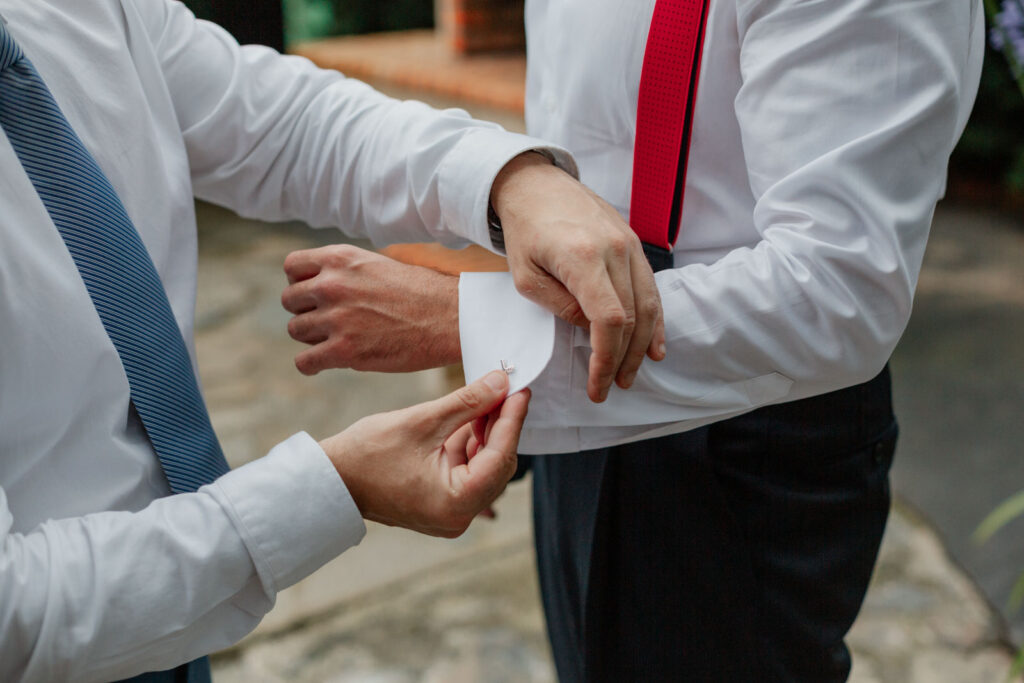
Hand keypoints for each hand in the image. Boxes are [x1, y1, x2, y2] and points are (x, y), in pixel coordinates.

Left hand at [281, 245, 460, 373]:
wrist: (451, 318)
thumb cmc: (422, 293)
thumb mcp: (379, 265)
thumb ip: (346, 272)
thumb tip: (320, 284)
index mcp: (340, 258)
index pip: (291, 267)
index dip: (300, 282)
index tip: (315, 295)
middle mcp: (332, 285)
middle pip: (290, 300)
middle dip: (306, 311)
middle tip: (330, 322)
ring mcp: (336, 318)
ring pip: (296, 330)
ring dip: (312, 337)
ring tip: (337, 340)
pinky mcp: (344, 351)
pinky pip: (304, 361)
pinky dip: (311, 364)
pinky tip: (325, 362)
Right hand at [319, 370, 529, 537]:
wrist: (330, 479)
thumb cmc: (367, 454)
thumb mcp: (423, 421)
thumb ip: (467, 402)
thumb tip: (502, 382)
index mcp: (457, 503)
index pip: (500, 456)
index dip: (513, 419)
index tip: (521, 389)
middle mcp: (459, 517)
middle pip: (497, 464)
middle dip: (500, 424)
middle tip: (505, 388)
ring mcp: (451, 513)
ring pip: (484, 465)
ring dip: (485, 431)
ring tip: (485, 396)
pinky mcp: (442, 503)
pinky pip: (467, 471)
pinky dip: (469, 443)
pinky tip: (469, 415)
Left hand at [491, 152, 666, 402]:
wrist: (535, 184)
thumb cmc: (524, 231)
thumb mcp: (526, 277)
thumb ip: (560, 307)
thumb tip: (592, 331)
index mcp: (582, 257)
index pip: (608, 320)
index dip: (606, 358)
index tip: (598, 385)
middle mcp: (613, 248)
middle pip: (632, 317)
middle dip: (624, 359)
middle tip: (613, 385)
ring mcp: (628, 243)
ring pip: (648, 305)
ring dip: (643, 345)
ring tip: (631, 373)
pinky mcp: (633, 242)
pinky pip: (650, 287)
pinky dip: (655, 320)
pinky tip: (654, 345)